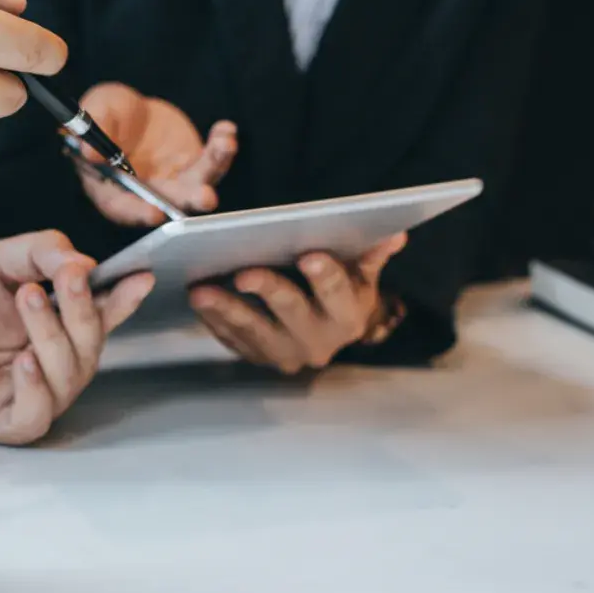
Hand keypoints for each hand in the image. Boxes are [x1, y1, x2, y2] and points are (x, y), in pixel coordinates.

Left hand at [0, 231, 154, 444]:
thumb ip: (38, 252)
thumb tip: (83, 261)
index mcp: (58, 321)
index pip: (102, 311)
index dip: (124, 296)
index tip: (140, 275)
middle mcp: (54, 359)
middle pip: (92, 342)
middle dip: (84, 309)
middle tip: (66, 278)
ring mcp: (36, 392)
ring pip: (71, 374)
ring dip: (54, 336)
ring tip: (27, 300)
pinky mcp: (8, 422)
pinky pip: (39, 412)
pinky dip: (36, 387)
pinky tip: (22, 360)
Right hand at [76, 82, 237, 225]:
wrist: (134, 108)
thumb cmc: (107, 113)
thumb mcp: (99, 111)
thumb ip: (96, 131)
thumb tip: (91, 152)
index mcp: (112, 188)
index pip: (123, 208)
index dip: (138, 213)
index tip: (154, 213)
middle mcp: (145, 194)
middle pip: (168, 203)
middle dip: (188, 200)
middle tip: (206, 197)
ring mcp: (173, 184)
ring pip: (197, 184)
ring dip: (213, 168)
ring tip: (225, 145)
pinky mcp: (194, 168)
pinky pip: (212, 162)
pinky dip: (221, 148)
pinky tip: (225, 130)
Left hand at [188, 234, 407, 373]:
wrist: (323, 330)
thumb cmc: (340, 292)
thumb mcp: (360, 275)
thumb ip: (371, 255)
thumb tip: (396, 234)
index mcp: (348, 317)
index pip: (338, 294)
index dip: (325, 275)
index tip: (309, 255)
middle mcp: (319, 343)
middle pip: (292, 313)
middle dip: (268, 290)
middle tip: (243, 272)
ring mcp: (284, 355)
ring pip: (253, 331)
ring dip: (227, 309)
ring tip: (201, 290)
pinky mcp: (255, 358)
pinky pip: (231, 340)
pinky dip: (213, 320)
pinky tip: (197, 300)